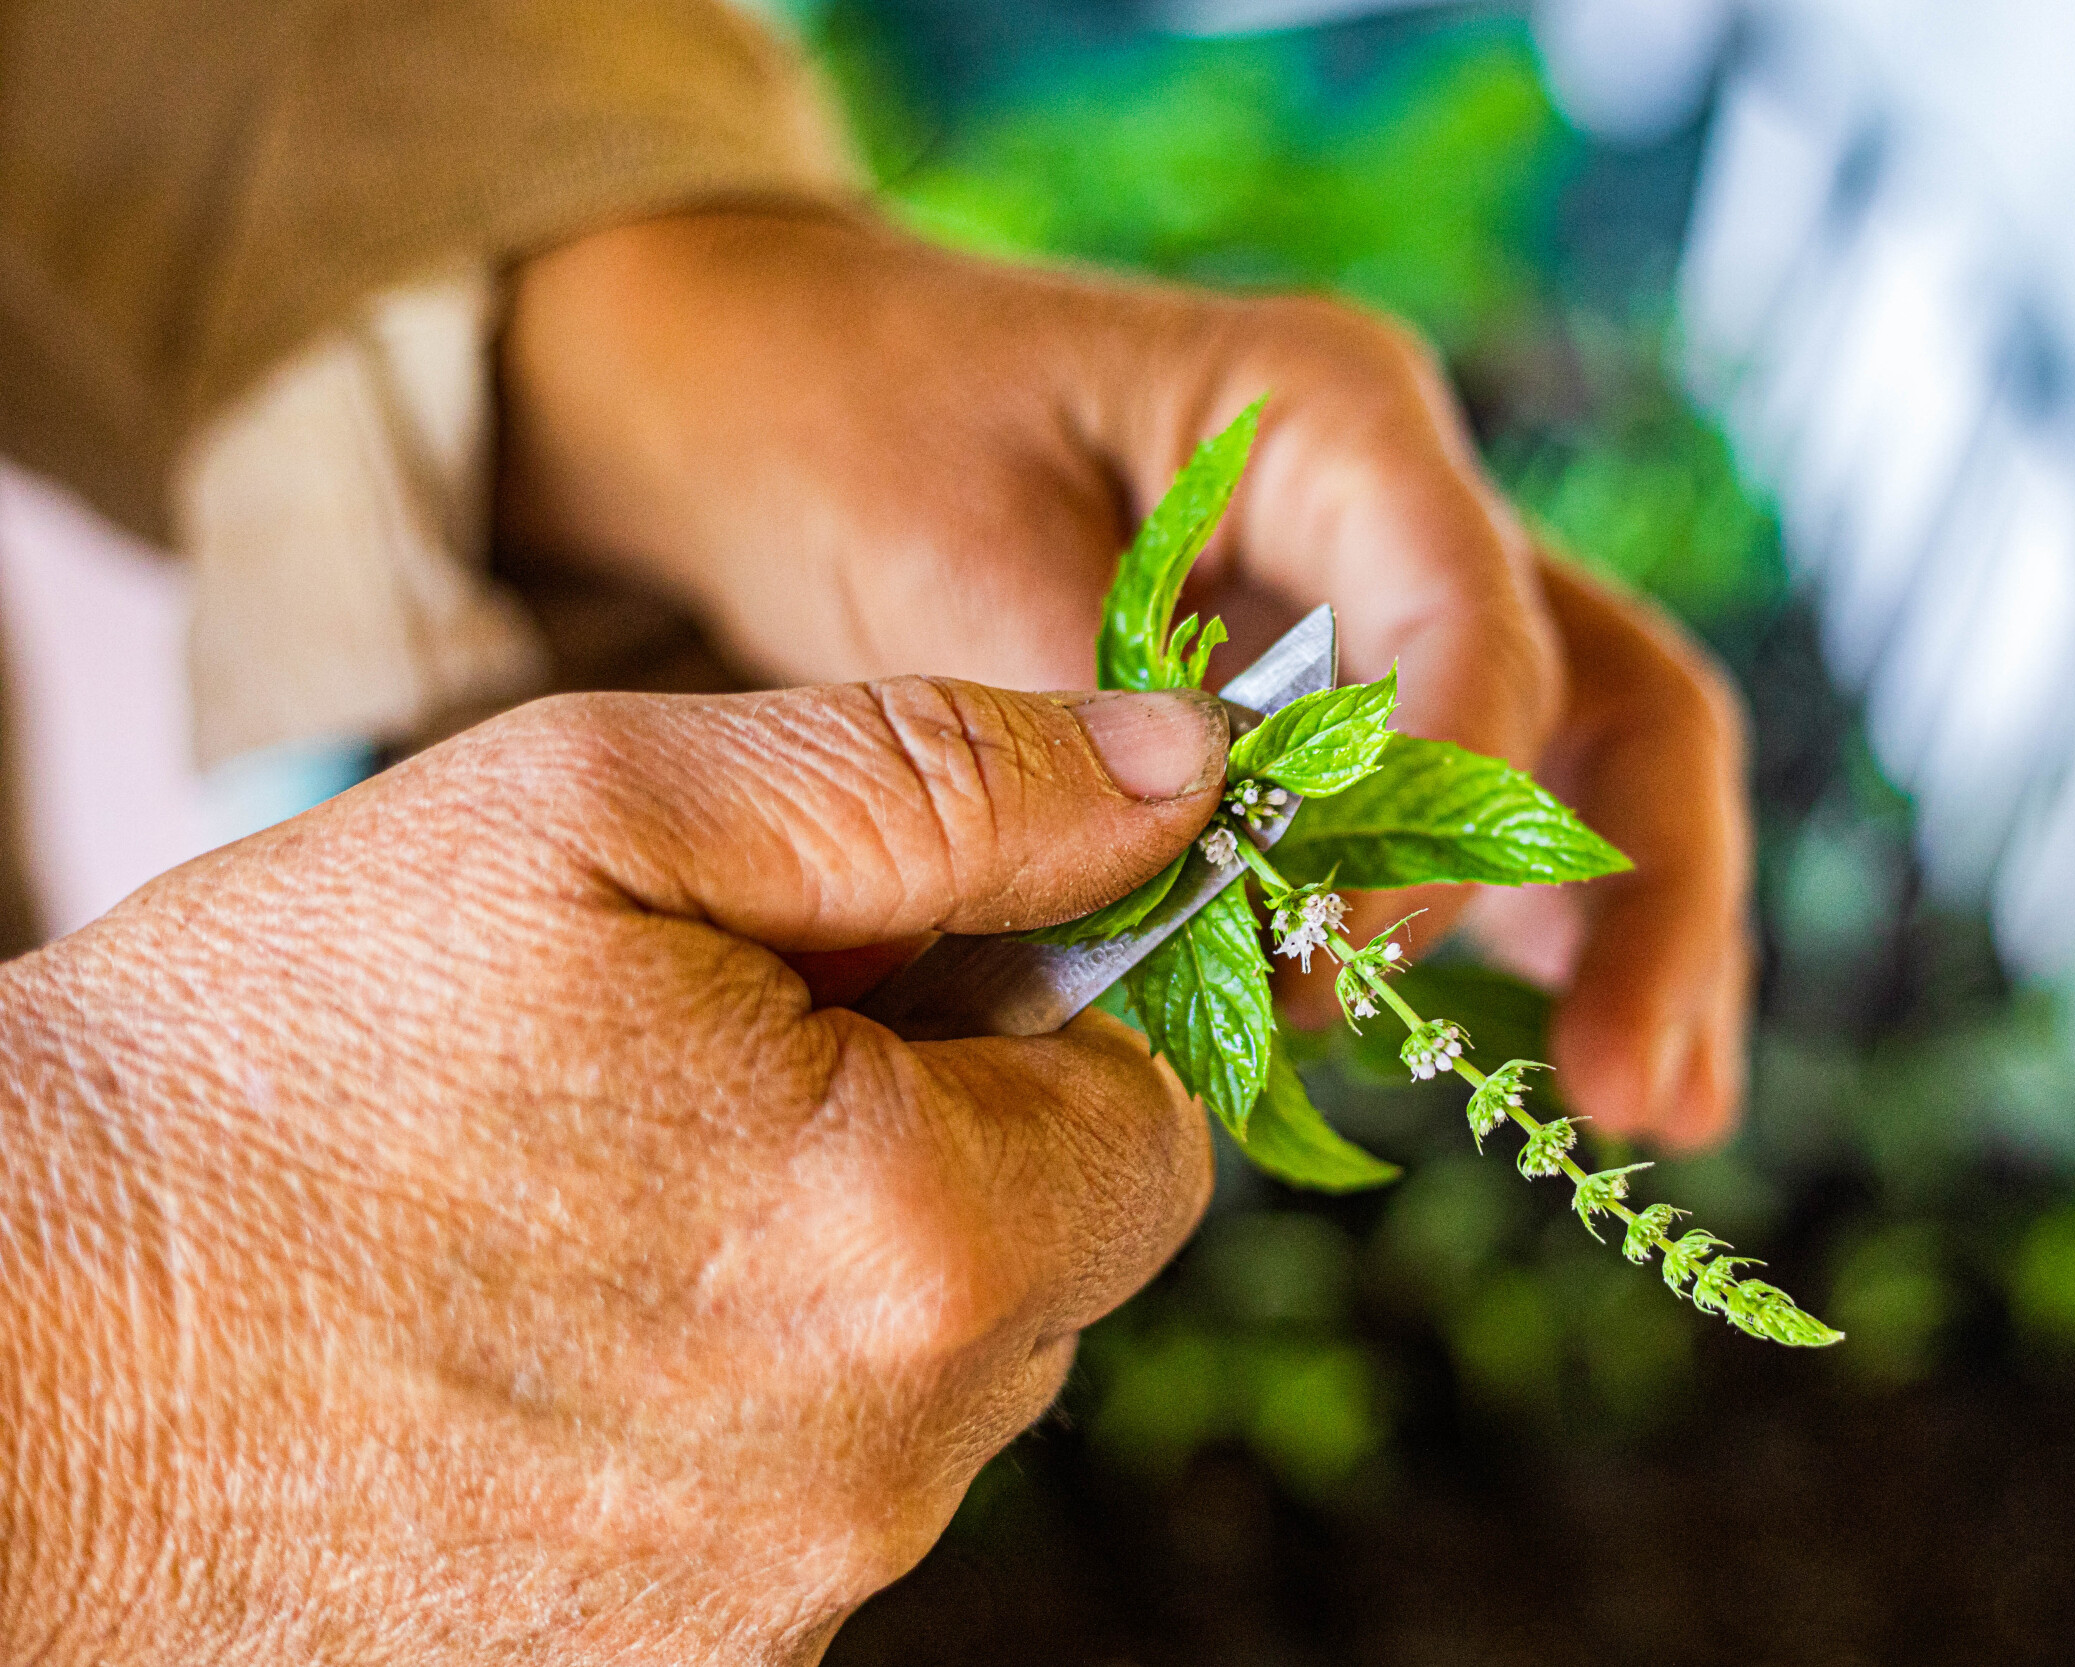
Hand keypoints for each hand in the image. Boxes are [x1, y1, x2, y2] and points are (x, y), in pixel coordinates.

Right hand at [0, 678, 1227, 1663]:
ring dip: (824, 1284)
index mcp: (917, 1242)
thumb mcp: (601, 815)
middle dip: (940, 1148)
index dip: (1045, 1023)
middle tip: (709, 1065)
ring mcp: (770, 1613)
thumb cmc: (266, 1062)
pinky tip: (545, 1345)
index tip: (897, 974)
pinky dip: (723, 1418)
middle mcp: (881, 1473)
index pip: (1156, 1124)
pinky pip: (796, 1514)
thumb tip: (1178, 770)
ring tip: (591, 1204)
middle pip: (1046, 1267)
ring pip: (917, 1398)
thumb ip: (939, 783)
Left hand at [499, 206, 1753, 1147]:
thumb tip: (1234, 904)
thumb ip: (1095, 730)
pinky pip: (1461, 820)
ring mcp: (1375, 603)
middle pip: (1603, 693)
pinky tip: (1551, 1057)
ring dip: (1620, 933)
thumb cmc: (847, 426)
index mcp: (1328, 411)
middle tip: (1637, 1092)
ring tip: (1646, 1110)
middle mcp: (1390, 503)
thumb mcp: (942, 555)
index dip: (1443, 809)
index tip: (1343, 959)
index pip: (1470, 617)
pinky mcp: (1330, 702)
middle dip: (1647, 893)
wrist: (772, 389)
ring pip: (1572, 768)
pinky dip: (1507, 937)